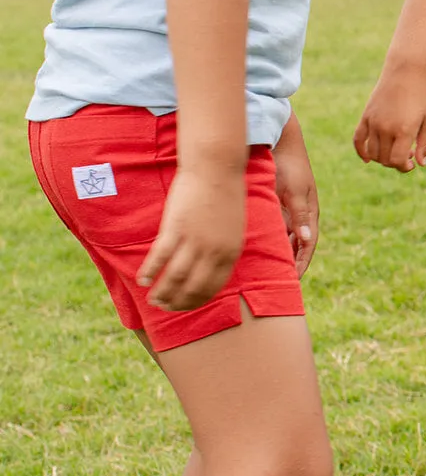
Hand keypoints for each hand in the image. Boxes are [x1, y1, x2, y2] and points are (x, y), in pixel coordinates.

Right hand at [137, 163, 245, 310]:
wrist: (216, 168)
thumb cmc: (224, 194)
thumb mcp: (233, 227)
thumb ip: (223, 248)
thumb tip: (210, 266)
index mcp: (231, 251)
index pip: (213, 286)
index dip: (197, 300)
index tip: (185, 306)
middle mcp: (214, 250)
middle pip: (193, 287)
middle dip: (178, 302)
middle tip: (165, 308)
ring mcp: (195, 240)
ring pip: (175, 276)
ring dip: (163, 292)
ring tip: (153, 300)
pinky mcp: (176, 228)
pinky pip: (160, 257)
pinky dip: (150, 271)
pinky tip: (143, 280)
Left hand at [274, 120, 318, 276]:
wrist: (279, 142)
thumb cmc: (289, 166)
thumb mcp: (295, 191)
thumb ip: (300, 215)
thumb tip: (306, 239)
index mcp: (309, 214)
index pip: (307, 245)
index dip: (301, 263)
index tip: (293, 279)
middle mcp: (300, 214)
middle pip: (297, 245)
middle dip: (290, 262)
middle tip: (279, 281)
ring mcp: (288, 209)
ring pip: (284, 237)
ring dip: (278, 251)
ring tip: (266, 269)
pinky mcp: (276, 203)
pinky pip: (273, 226)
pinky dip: (268, 238)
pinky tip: (256, 246)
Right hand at [353, 67, 425, 171]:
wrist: (404, 73)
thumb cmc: (420, 96)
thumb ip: (424, 143)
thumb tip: (420, 164)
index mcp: (404, 130)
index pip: (396, 161)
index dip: (403, 167)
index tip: (411, 163)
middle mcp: (386, 128)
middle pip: (384, 159)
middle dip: (395, 163)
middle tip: (406, 154)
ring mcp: (373, 122)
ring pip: (372, 153)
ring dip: (382, 158)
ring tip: (394, 150)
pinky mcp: (366, 116)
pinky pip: (357, 140)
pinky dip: (361, 152)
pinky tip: (367, 159)